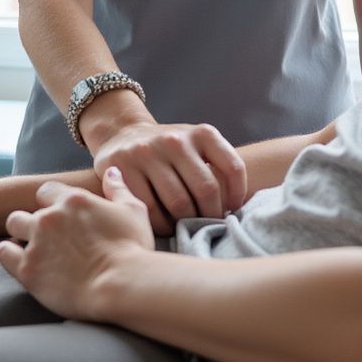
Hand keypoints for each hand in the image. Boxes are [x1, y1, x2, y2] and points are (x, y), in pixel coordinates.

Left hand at [0, 167, 153, 320]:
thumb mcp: (133, 210)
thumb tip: (111, 171)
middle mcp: (50, 217)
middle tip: (47, 236)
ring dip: (20, 235)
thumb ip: (117, 188)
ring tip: (33, 248)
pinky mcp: (27, 269)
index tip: (60, 216)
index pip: (46, 191)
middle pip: (26, 209)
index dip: (51, 203)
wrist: (121, 284)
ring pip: (12, 227)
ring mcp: (36, 242)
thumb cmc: (132, 247)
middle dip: (32, 221)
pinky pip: (4, 254)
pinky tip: (22, 261)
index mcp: (74, 200)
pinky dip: (10, 255)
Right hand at [92, 121, 246, 234]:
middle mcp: (176, 140)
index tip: (232, 211)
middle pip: (206, 190)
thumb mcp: (197, 145)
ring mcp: (148, 153)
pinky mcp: (123, 170)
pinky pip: (151, 210)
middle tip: (208, 226)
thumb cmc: (171, 151)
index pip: (233, 167)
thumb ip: (217, 166)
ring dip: (187, 223)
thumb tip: (238, 208)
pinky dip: (162, 226)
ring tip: (188, 228)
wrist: (123, 135)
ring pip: (179, 203)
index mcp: (202, 133)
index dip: (238, 195)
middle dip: (211, 215)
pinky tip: (166, 226)